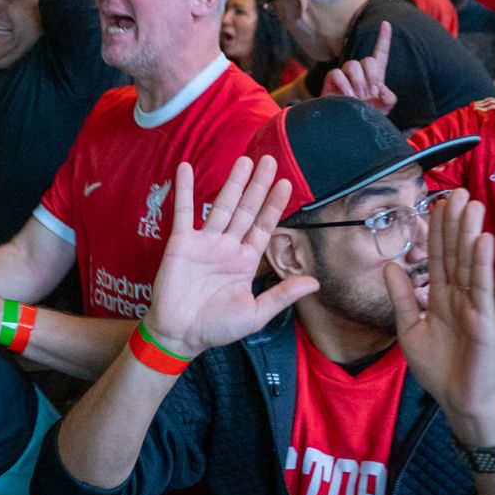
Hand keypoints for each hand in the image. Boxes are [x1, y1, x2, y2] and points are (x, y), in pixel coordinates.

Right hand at [142, 157, 316, 357]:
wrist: (180, 334)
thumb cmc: (217, 327)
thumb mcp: (255, 314)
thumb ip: (282, 295)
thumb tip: (315, 282)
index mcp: (246, 261)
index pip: (264, 226)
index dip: (274, 205)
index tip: (285, 183)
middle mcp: (227, 246)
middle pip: (246, 209)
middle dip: (257, 186)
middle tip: (268, 160)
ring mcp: (204, 241)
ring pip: (221, 206)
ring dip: (232, 183)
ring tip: (243, 161)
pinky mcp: (181, 242)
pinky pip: (183, 211)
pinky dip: (184, 189)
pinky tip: (185, 168)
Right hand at [322, 20, 395, 114]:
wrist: (350, 128)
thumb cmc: (367, 115)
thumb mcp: (385, 108)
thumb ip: (389, 96)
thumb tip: (379, 87)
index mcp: (375, 75)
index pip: (380, 53)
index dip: (383, 38)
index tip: (386, 23)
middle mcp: (360, 72)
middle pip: (368, 60)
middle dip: (372, 77)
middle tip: (370, 94)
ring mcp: (345, 75)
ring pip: (353, 65)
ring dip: (358, 82)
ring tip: (358, 97)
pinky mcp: (331, 81)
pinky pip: (337, 74)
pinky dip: (345, 85)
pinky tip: (348, 97)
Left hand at [384, 189, 494, 444]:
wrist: (457, 403)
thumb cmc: (438, 371)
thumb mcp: (409, 329)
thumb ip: (402, 297)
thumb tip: (391, 265)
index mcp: (440, 298)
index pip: (437, 257)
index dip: (437, 230)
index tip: (437, 203)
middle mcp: (459, 297)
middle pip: (455, 252)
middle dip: (456, 222)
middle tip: (459, 191)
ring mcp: (474, 306)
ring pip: (470, 263)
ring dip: (471, 233)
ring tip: (472, 204)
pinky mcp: (485, 320)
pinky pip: (483, 287)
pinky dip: (483, 263)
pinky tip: (483, 239)